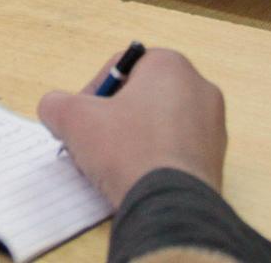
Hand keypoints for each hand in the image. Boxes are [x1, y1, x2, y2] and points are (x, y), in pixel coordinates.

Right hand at [37, 47, 227, 205]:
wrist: (170, 205)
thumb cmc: (126, 150)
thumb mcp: (74, 119)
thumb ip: (56, 104)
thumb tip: (54, 108)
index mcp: (170, 65)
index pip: (122, 68)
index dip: (93, 92)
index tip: (82, 119)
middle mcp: (199, 88)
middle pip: (142, 95)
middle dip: (114, 117)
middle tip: (95, 141)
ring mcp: (213, 126)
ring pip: (160, 124)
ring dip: (134, 139)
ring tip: (114, 164)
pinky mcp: (215, 159)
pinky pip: (176, 150)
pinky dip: (155, 159)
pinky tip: (138, 178)